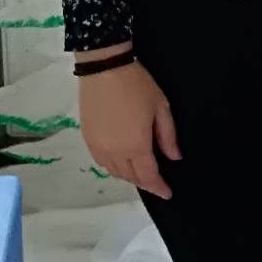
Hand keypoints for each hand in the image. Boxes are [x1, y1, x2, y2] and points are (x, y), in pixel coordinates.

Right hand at [78, 59, 179, 198]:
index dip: (159, 187)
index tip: (168, 193)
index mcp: (135, 146)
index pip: (148, 175)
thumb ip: (167, 136)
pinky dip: (114, 168)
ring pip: (114, 172)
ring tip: (141, 174)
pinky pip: (102, 162)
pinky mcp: (87, 138)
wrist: (104, 68)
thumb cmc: (136, 85)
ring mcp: (98, 146)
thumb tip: (174, 157)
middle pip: (130, 177)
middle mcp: (115, 152)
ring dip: (129, 177)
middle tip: (157, 183)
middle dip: (145, 183)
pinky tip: (121, 163)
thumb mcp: (160, 107)